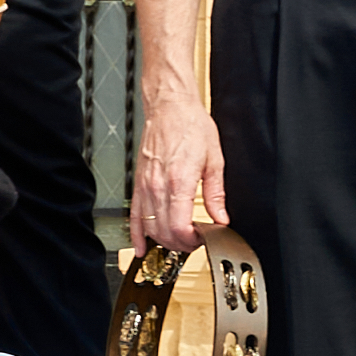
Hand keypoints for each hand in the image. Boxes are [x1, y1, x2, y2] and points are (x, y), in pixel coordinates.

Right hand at [131, 89, 226, 250]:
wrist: (169, 107)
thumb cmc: (191, 126)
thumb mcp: (214, 159)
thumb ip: (216, 194)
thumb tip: (221, 218)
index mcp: (179, 182)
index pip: (180, 227)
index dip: (193, 240)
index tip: (204, 237)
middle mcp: (158, 186)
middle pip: (164, 232)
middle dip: (182, 243)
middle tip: (196, 240)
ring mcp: (145, 187)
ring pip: (150, 228)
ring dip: (164, 240)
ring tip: (180, 239)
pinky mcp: (138, 184)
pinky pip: (134, 216)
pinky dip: (136, 235)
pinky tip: (141, 248)